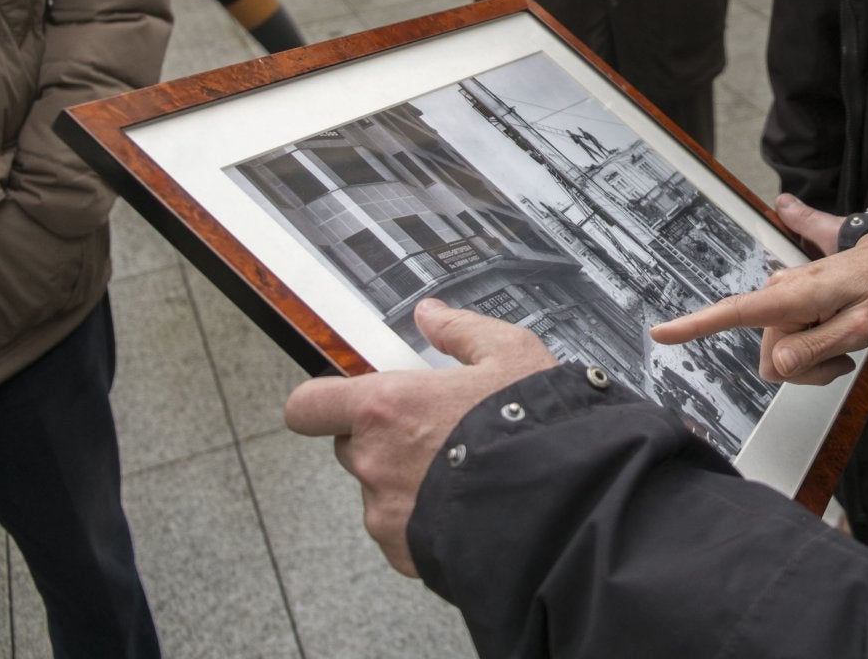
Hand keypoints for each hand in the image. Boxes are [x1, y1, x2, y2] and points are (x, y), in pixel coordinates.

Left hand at [283, 300, 557, 576]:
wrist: (558, 503)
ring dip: (406, 478)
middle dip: (382, 436)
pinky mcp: (403, 551)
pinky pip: (400, 528)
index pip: (308, 405)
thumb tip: (433, 316)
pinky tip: (464, 500)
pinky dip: (423, 516)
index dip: (321, 401)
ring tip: (460, 468)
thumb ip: (460, 331)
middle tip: (432, 428)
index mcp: (386, 407)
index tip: (340, 398)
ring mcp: (385, 511)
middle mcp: (374, 461)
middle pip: (349, 445)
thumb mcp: (509, 355)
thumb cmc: (532, 430)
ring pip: (379, 488)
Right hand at [651, 194, 867, 384]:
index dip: (696, 325)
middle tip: (842, 354)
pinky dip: (813, 350)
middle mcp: (779, 292)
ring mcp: (783, 296)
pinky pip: (789, 342)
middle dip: (805, 366)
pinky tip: (836, 337)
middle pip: (771, 356)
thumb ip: (815, 348)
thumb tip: (777, 364)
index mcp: (792, 295)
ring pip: (781, 354)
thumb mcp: (859, 328)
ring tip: (843, 342)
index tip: (661, 333)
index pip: (735, 312)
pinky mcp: (788, 302)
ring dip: (813, 359)